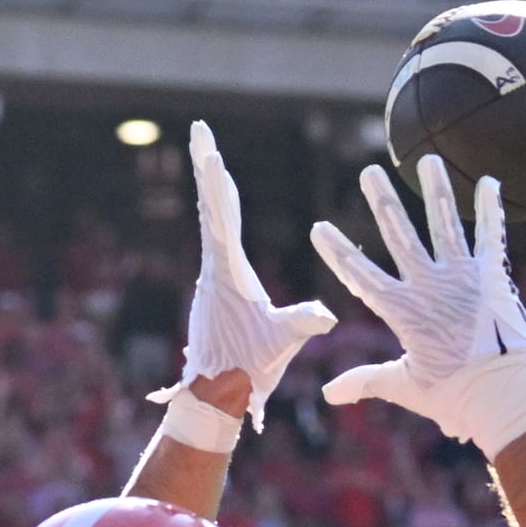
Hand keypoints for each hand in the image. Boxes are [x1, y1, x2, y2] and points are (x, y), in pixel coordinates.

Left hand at [151, 122, 333, 432]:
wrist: (217, 397)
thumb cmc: (247, 370)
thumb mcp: (280, 343)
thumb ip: (302, 323)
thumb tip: (326, 315)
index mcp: (228, 274)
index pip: (220, 218)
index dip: (214, 183)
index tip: (209, 151)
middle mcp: (214, 269)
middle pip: (211, 206)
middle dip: (207, 166)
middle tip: (200, 130)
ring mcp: (213, 277)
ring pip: (211, 220)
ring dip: (213, 186)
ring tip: (210, 155)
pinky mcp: (217, 286)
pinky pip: (216, 238)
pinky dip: (219, 212)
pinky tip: (219, 201)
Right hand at [311, 156, 525, 453]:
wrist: (504, 395)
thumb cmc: (454, 396)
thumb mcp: (405, 386)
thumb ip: (366, 381)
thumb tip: (327, 393)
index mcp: (403, 312)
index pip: (361, 275)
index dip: (338, 251)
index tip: (319, 227)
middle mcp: (429, 286)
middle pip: (399, 235)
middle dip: (382, 201)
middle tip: (368, 172)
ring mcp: (462, 277)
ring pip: (443, 223)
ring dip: (435, 189)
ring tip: (428, 159)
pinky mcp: (492, 276)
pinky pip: (491, 235)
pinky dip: (491, 208)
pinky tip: (490, 181)